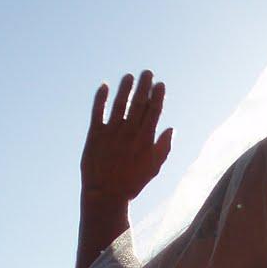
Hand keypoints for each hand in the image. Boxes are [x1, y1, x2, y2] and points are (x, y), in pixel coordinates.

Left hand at [81, 70, 172, 202]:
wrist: (105, 195)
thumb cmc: (132, 184)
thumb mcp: (153, 169)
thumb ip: (163, 148)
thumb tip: (171, 129)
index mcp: (145, 141)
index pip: (153, 112)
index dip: (157, 97)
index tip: (160, 84)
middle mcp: (129, 133)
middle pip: (138, 104)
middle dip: (143, 86)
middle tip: (147, 72)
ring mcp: (111, 133)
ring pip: (120, 104)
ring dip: (125, 88)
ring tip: (129, 76)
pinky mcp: (95, 135)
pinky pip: (98, 112)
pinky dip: (100, 98)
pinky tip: (104, 86)